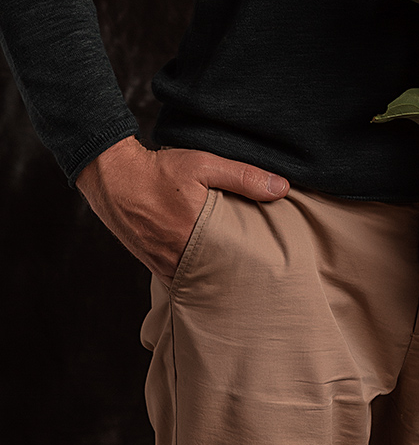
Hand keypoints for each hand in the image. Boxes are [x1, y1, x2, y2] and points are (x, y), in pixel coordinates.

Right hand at [76, 135, 289, 282]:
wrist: (112, 176)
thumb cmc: (158, 170)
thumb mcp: (203, 165)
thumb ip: (244, 177)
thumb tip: (282, 187)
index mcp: (192, 236)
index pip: (233, 262)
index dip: (253, 265)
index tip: (270, 263)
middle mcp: (175, 257)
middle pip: (216, 275)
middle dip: (236, 275)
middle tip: (260, 274)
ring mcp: (161, 263)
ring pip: (196, 279)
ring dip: (215, 276)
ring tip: (238, 272)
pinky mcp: (151, 263)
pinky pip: (178, 277)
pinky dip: (194, 274)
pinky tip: (209, 268)